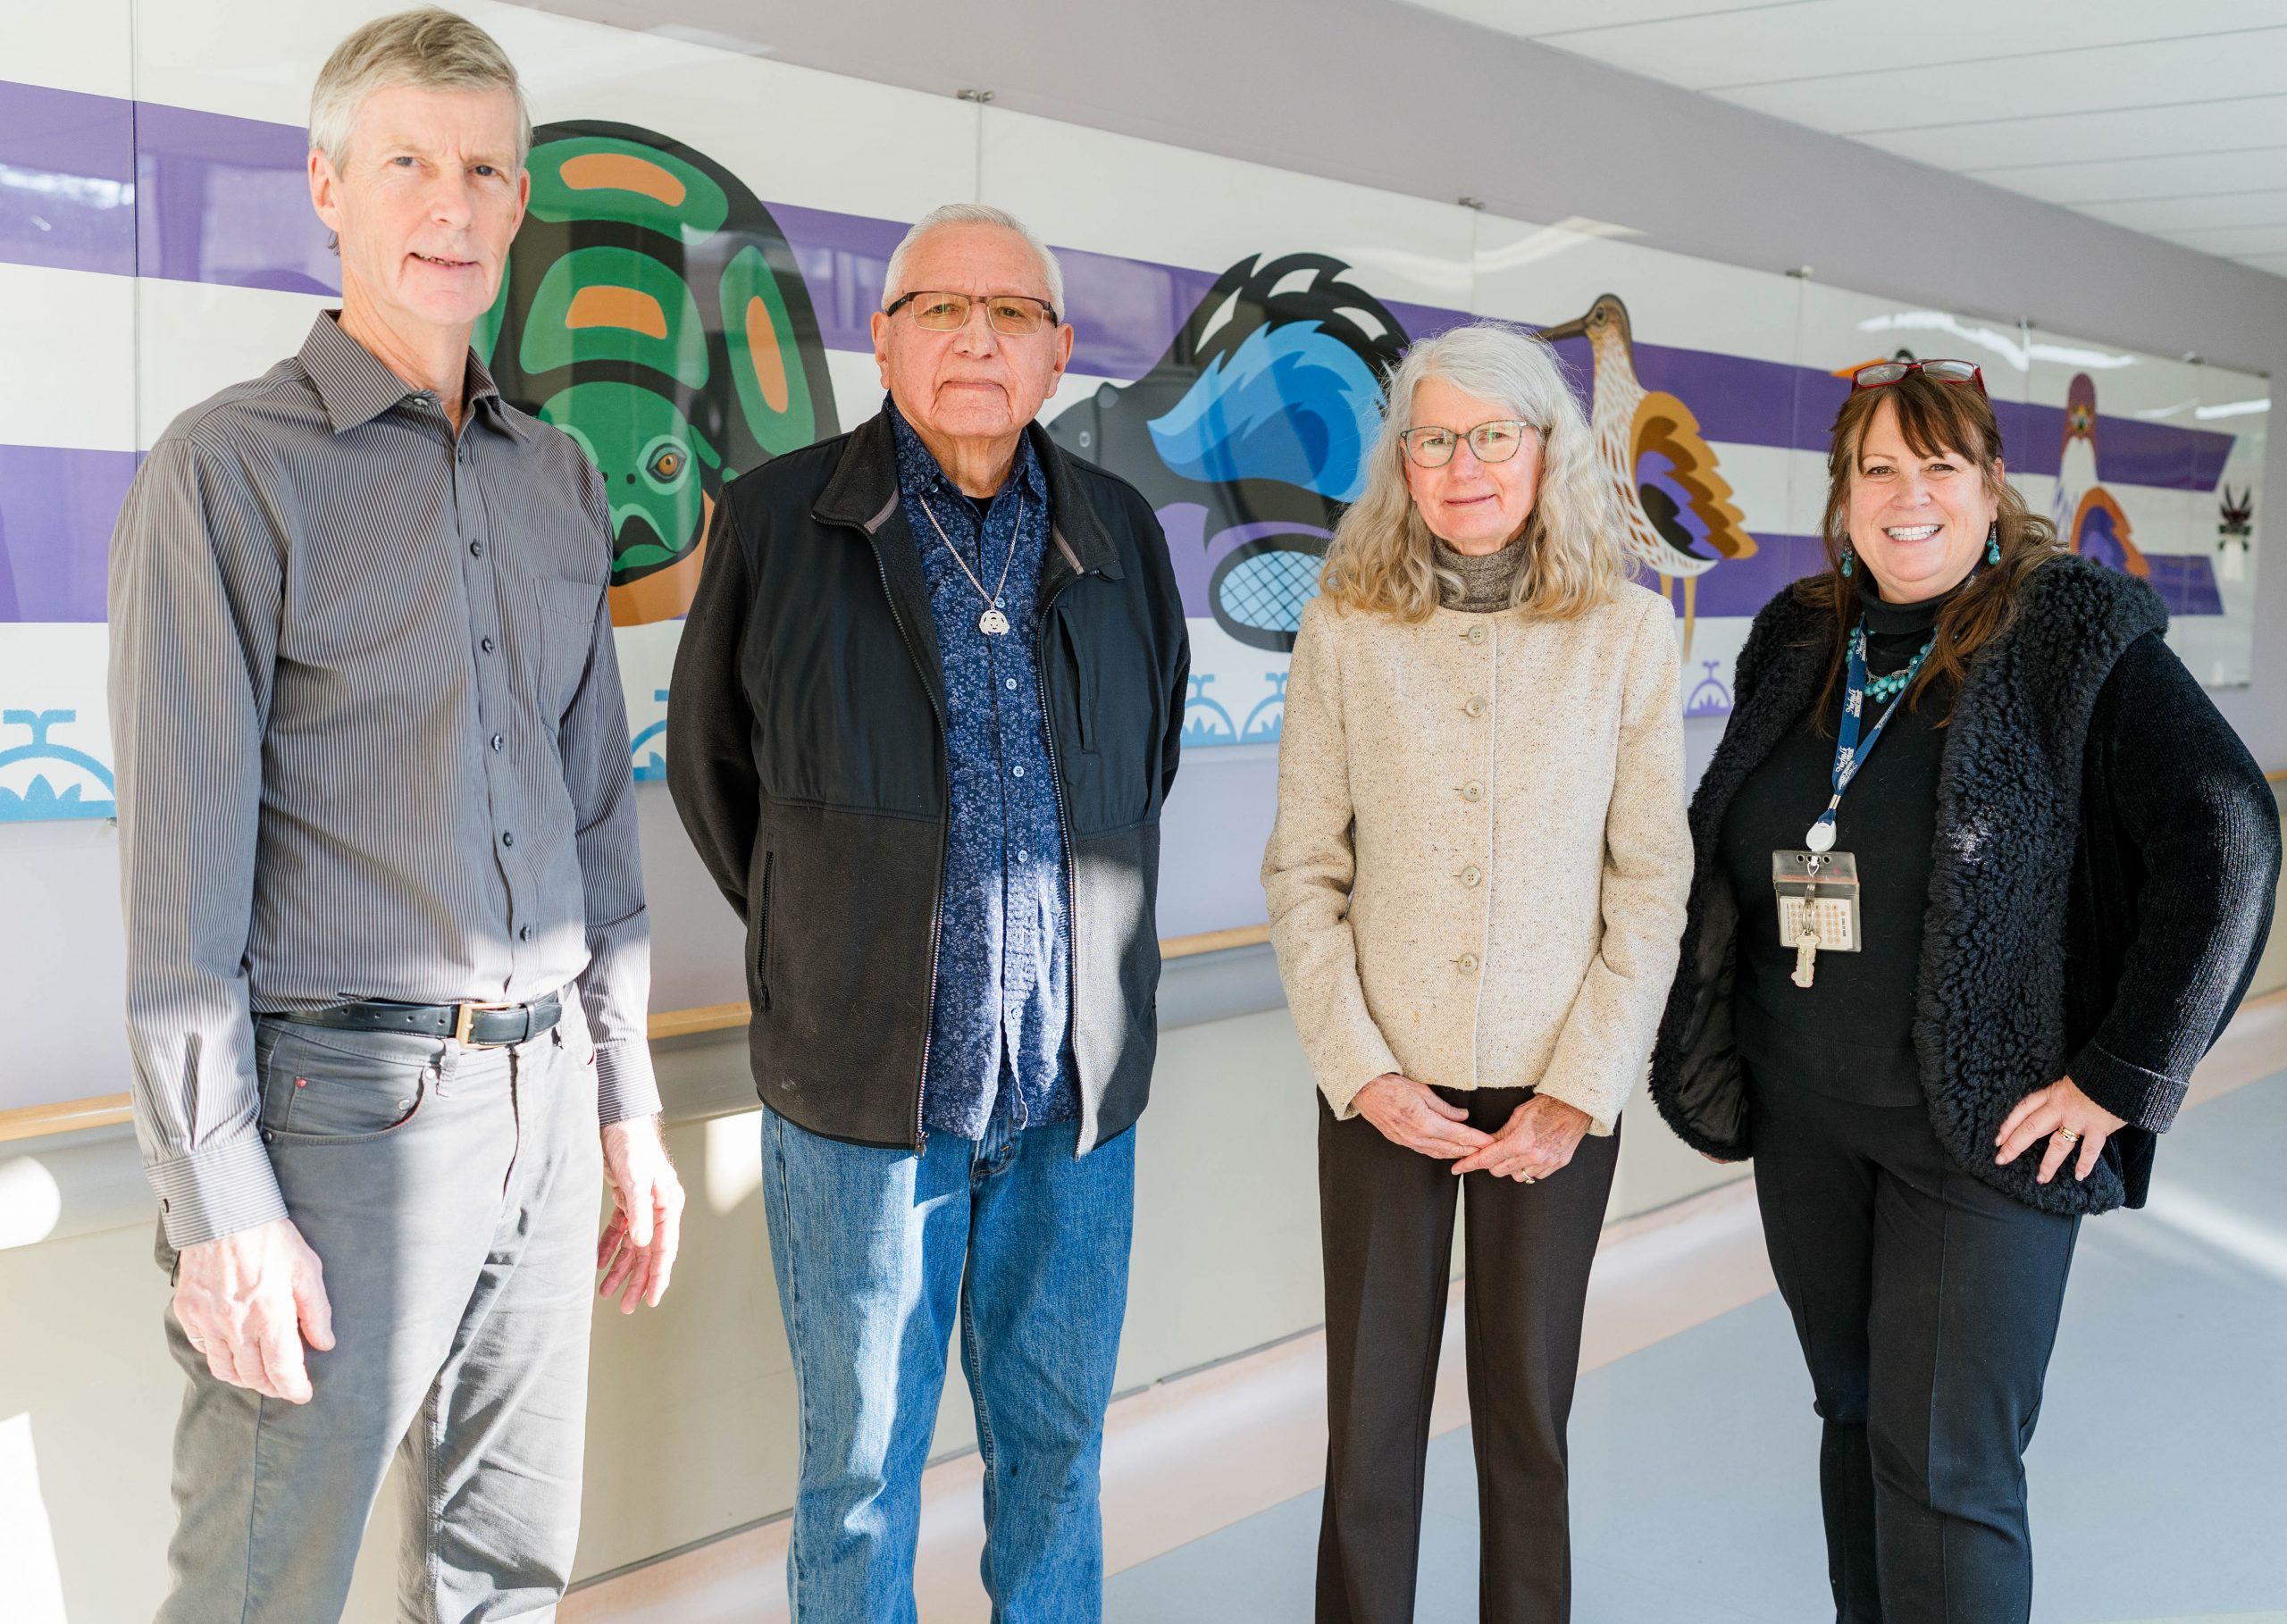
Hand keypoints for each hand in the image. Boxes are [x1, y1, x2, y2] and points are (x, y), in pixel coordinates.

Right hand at [172, 1217, 333, 1402]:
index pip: (282, 1369)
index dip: (294, 1388)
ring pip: (224, 1368)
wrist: (222, 1213)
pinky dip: (219, 1355)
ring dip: (244, 1377)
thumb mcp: (306, 1268)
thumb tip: (325, 1343)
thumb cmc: (269, 1237)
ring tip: (258, 1373)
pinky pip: (203, 1348)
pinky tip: (232, 1348)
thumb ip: (316, 1310)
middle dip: (271, 1385)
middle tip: (283, 1383)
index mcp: (270, 1315)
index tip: (302, 1394)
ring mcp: (208, 1321)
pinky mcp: (188, 1313)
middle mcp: (236, 1325)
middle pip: (253, 1375)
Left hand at [598, 1115, 683, 1312]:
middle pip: (650, 1253)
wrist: (617, 1120)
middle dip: (638, 1280)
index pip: (665, 1248)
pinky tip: (599, 1261)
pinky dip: (610, 1247)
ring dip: (621, 1268)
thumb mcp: (636, 1180)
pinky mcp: (627, 1200)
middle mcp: (658, 1209)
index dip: (658, 1276)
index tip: (652, 1298)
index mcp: (668, 1205)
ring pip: (634, 1246)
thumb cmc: (632, 1145)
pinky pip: (620, 1231)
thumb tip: (643, 1245)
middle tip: (628, 1306)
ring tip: (607, 1290)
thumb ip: (639, 1213)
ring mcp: (642, 1206)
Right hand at [1353, 1074, 1493, 1159]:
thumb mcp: (1423, 1091)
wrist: (1365, 1091)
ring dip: (1456, 1154)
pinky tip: (1448, 1152)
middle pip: (1451, 1148)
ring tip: (1472, 1154)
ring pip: (1438, 1153)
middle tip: (1487, 1151)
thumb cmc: (1391, 1086)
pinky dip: (1440, 1153)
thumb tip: (1463, 1117)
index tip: (1489, 1142)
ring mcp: (1408, 1141)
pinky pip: (1425, 1151)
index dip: (1476, 1139)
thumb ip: (1445, 1108)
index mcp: (1425, 1123)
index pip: (1458, 1135)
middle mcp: (1417, 1137)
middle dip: (1471, 1150)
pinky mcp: (1401, 1141)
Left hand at [1449, 1095, 1592, 1180]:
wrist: (1574, 1106)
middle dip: (1491, 1162)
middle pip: (1499, 1170)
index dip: (1469, 1164)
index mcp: (1520, 1142)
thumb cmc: (1547, 1106)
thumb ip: (1500, 1134)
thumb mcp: (1517, 1116)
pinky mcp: (1557, 1165)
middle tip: (1493, 1151)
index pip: (1487, 1159)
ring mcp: (1547, 1163)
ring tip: (1515, 1151)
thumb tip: (1485, 1144)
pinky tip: (1530, 1155)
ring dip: (1511, 1167)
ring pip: (1517, 1176)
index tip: (1457, 1168)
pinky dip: (1529, 1168)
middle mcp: (1533, 1157)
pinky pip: (1535, 1175)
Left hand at [1995, 1076, 2127, 1184]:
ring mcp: (2079, 1119)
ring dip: (2048, 1163)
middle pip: (2031, 1128)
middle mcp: (2061, 1107)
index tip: (1998, 1139)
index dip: (2009, 1124)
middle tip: (2001, 1159)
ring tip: (2041, 1178)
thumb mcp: (2072, 1080)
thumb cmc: (2098, 1075)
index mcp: (2053, 1094)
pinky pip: (2089, 1150)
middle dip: (2014, 1145)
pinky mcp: (2099, 1127)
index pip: (2024, 1109)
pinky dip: (2085, 1164)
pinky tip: (2079, 1175)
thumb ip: (2062, 1096)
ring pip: (2057, 1144)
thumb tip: (2055, 1110)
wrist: (2121, 1072)